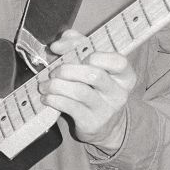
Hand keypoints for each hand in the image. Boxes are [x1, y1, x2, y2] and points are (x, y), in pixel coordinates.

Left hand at [39, 30, 137, 150]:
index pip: (118, 61)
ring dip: (56, 86)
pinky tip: (47, 97)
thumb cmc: (95, 88)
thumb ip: (77, 45)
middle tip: (54, 71)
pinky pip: (70, 107)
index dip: (97, 55)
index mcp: (125, 75)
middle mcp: (119, 92)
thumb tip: (58, 44)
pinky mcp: (92, 123)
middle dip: (68, 70)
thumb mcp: (92, 66)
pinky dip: (54, 99)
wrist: (104, 125)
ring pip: (80, 91)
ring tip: (44, 85)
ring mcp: (107, 110)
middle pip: (94, 75)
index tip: (80, 56)